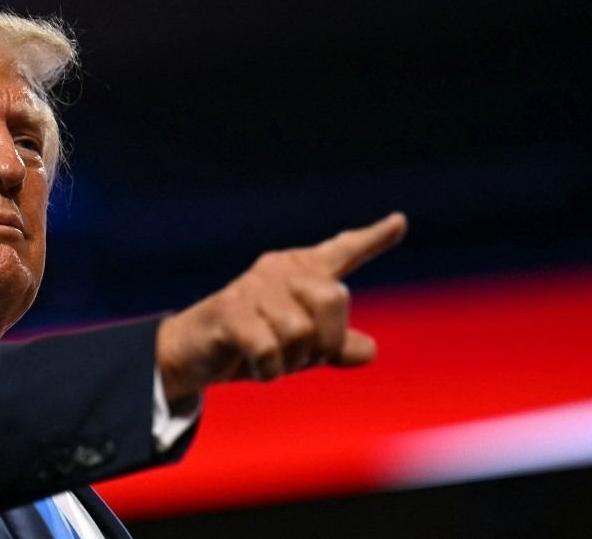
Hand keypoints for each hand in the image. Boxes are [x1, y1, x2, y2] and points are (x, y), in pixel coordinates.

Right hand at [156, 212, 407, 405]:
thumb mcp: (298, 348)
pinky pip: (269, 348)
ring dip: (290, 361)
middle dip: (326, 340)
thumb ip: (335, 346)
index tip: (400, 223)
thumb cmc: (248, 343)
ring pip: (301, 331)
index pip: (342, 252)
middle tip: (301, 357)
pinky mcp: (229, 311)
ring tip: (270, 361)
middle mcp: (278, 271)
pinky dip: (268, 369)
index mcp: (298, 273)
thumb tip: (370, 351)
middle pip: (334, 298)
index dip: (372, 239)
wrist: (191, 353)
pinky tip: (256, 368)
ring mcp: (252, 288)